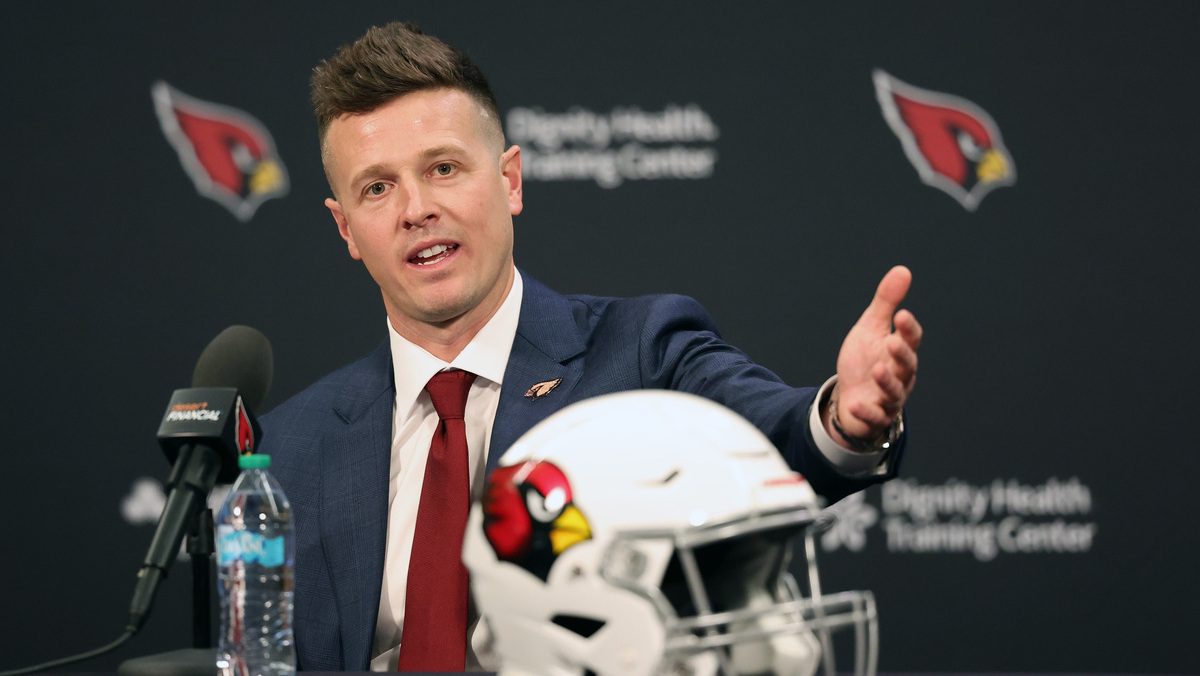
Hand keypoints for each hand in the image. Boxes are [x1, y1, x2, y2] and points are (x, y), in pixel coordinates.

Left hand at [827, 265, 922, 445]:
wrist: (851, 396)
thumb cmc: (865, 360)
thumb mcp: (871, 328)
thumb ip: (886, 303)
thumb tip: (903, 270)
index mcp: (900, 352)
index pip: (911, 339)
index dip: (908, 329)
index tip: (901, 315)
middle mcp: (901, 376)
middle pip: (907, 365)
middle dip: (901, 354)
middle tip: (891, 342)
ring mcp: (889, 398)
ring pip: (895, 392)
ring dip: (887, 382)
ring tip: (877, 369)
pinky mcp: (876, 417)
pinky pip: (875, 417)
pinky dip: (867, 411)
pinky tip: (855, 403)